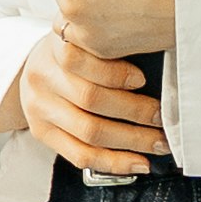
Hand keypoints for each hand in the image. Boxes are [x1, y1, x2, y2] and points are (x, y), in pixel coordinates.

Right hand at [9, 25, 162, 181]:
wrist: (38, 69)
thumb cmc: (74, 52)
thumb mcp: (87, 38)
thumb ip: (111, 47)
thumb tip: (159, 69)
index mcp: (56, 45)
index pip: (79, 60)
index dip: (114, 73)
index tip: (142, 80)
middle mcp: (43, 77)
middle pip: (90, 98)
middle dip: (135, 111)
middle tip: (162, 116)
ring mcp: (40, 108)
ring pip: (89, 132)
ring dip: (132, 140)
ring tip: (158, 142)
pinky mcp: (42, 133)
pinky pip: (80, 156)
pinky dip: (114, 162)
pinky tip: (137, 162)